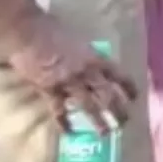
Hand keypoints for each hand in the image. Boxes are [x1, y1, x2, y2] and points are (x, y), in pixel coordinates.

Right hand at [6, 14, 131, 132]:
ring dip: (99, 122)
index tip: (135, 97)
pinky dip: (64, 124)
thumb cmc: (50, 27)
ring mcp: (69, 82)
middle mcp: (87, 72)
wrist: (27, 31)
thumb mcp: (77, 39)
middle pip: (108, 95)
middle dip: (119, 110)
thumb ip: (85, 53)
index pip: (119, 75)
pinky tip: (69, 133)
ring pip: (89, 106)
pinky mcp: (50, 90)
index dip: (129, 88)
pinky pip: (59, 111)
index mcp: (95, 57)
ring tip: (105, 134)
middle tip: (124, 122)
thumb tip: (90, 61)